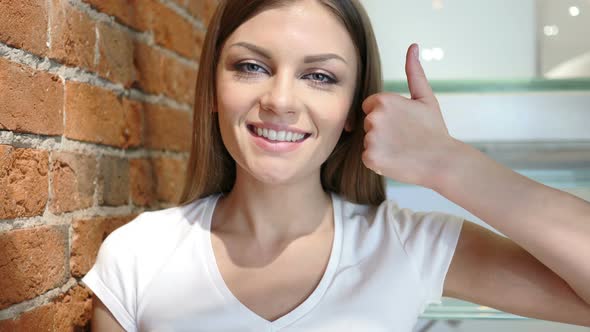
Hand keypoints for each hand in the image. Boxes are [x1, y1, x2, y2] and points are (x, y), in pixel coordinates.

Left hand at [361, 43, 457, 187]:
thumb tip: (413, 47)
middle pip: (368, 123)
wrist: (442, 161)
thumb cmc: (434, 130)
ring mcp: (371, 138)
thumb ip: (414, 72)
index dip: (386, 116)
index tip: (402, 124)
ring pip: (368, 141)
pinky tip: (396, 160)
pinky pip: (368, 158)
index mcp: (383, 100)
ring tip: (402, 149)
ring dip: (380, 146)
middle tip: (404, 138)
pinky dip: (379, 161)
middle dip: (382, 130)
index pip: (370, 106)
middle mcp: (374, 117)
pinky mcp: (370, 158)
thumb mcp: (425, 98)